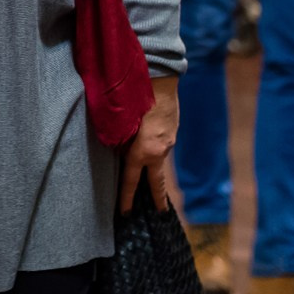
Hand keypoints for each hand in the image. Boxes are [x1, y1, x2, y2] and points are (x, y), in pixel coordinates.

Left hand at [119, 78, 179, 212]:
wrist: (161, 81)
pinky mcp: (174, 131)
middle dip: (157, 198)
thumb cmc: (136, 100)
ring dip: (152, 166)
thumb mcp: (122, 125)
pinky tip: (150, 138)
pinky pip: (163, 144)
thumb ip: (120, 142)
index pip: (131, 181)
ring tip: (146, 172)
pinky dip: (156, 147)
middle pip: (157, 181)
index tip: (126, 212)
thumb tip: (120, 152)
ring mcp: (169, 141)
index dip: (126, 198)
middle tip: (160, 212)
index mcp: (143, 151)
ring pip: (158, 158)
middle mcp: (159, 150)